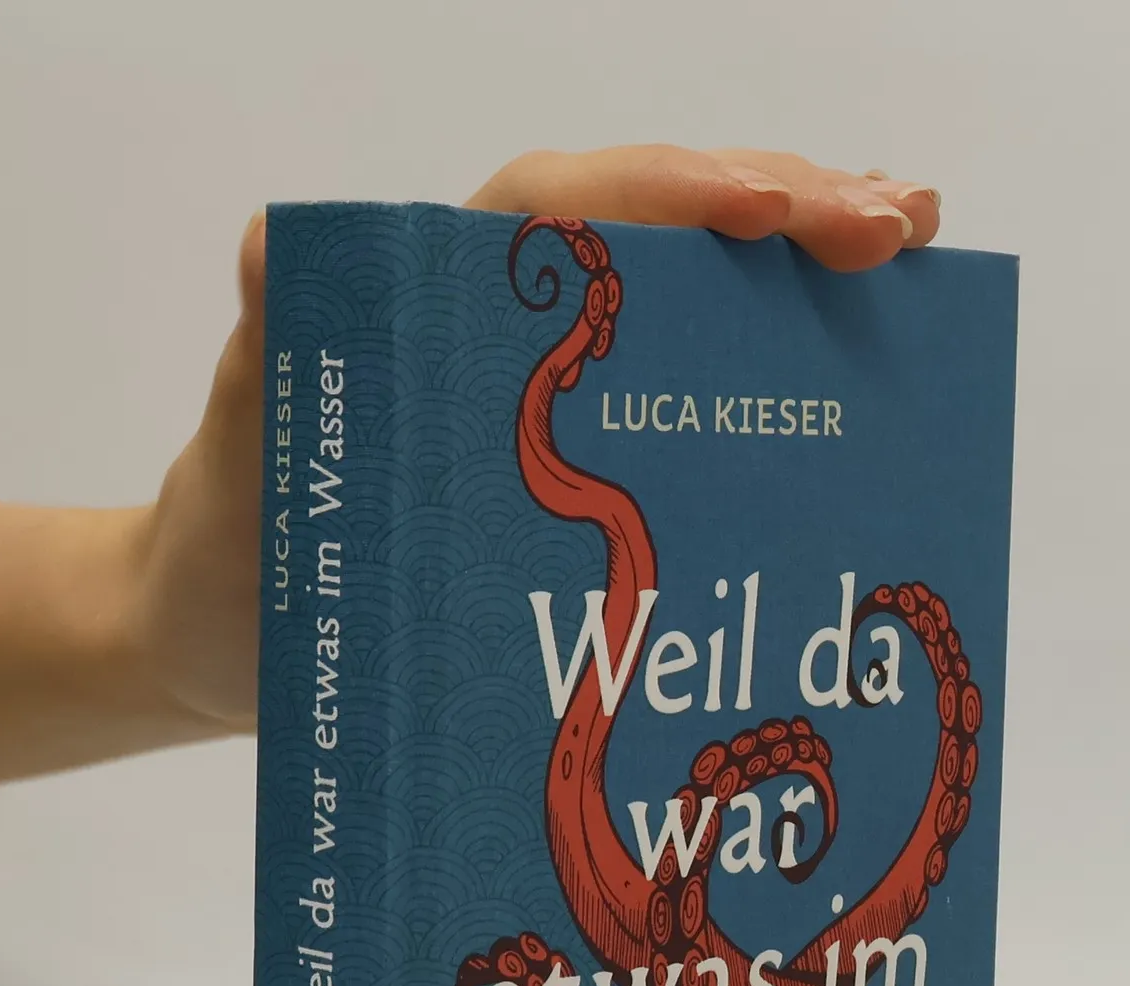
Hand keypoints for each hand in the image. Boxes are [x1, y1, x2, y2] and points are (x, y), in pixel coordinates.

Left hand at [140, 145, 941, 736]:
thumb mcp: (246, 459)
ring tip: (905, 255)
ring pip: (686, 297)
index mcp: (433, 299)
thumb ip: (268, 359)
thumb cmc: (236, 555)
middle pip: (655, 230)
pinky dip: (767, 367)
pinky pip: (681, 391)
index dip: (676, 195)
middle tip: (899, 223)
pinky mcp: (568, 459)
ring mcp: (544, 390)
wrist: (224, 646)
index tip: (779, 210)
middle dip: (781, 206)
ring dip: (797, 268)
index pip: (567, 209)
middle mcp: (501, 322)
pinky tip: (846, 369)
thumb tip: (273, 246)